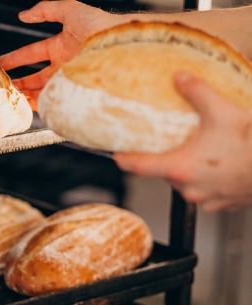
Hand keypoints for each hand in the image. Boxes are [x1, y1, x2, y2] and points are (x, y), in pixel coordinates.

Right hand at [0, 0, 125, 108]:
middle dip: (18, 82)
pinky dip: (41, 105)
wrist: (120, 44)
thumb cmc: (99, 25)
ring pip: (42, 91)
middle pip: (35, 77)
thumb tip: (23, 16)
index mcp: (60, 46)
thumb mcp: (70, 10)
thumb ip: (46, 9)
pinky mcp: (76, 91)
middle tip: (2, 87)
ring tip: (12, 99)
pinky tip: (29, 107)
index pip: (32, 54)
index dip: (15, 59)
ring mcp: (69, 79)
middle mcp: (64, 64)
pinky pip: (55, 101)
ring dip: (27, 95)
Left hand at [114, 72, 251, 211]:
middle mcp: (189, 189)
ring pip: (185, 184)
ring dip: (188, 169)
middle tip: (173, 142)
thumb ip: (195, 92)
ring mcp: (207, 200)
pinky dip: (208, 179)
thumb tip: (179, 78)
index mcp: (180, 168)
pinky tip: (220, 164)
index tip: (115, 155)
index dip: (123, 159)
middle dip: (166, 158)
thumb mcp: (220, 110)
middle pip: (163, 173)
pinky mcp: (224, 205)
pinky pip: (206, 192)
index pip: (138, 167)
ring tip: (202, 151)